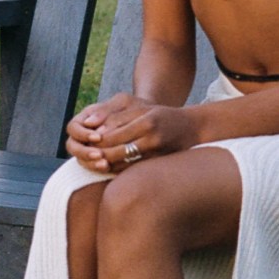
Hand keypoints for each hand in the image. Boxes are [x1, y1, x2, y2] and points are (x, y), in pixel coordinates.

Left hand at [65, 93, 198, 172]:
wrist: (191, 128)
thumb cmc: (162, 114)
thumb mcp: (141, 108)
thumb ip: (117, 117)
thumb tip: (94, 128)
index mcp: (146, 122)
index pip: (113, 135)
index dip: (96, 140)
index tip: (87, 141)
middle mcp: (152, 140)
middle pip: (116, 152)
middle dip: (99, 155)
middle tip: (88, 155)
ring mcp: (156, 155)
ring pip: (123, 165)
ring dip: (107, 165)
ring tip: (96, 162)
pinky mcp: (157, 165)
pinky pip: (132, 171)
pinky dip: (119, 170)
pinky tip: (111, 168)